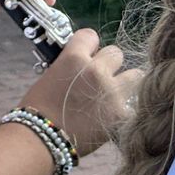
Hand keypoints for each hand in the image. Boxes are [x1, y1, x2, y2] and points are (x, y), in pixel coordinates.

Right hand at [18, 29, 141, 155]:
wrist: (41, 139)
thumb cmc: (39, 110)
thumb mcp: (51, 76)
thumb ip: (73, 67)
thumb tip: (87, 63)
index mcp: (73, 57)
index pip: (91, 36)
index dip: (90, 47)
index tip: (89, 56)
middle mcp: (96, 70)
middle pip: (116, 53)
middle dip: (110, 65)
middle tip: (102, 79)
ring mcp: (112, 91)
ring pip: (135, 75)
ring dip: (126, 82)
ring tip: (115, 95)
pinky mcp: (122, 113)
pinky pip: (135, 103)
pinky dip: (127, 108)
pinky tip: (116, 115)